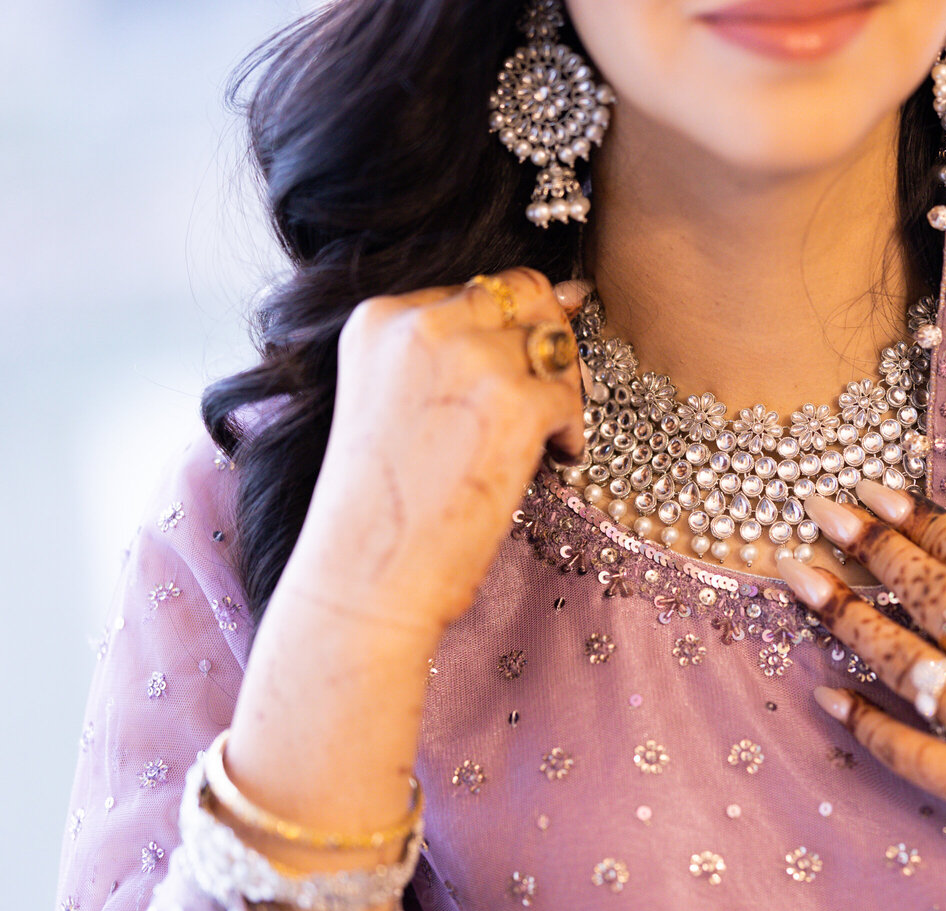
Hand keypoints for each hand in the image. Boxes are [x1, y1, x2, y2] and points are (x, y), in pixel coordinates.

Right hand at [280, 268, 587, 635]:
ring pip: (555, 343)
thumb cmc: (384, 503)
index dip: (511, 331)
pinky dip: (571, 432)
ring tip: (544, 436)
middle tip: (547, 398)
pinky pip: (571, 396)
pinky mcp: (514, 403)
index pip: (479, 290)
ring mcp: (471, 359)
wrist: (365, 576)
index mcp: (381, 318)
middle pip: (526, 295)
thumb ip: (454, 349)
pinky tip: (551, 461)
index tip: (516, 374)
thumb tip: (565, 294)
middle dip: (548, 342)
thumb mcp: (396, 398)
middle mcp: (422, 324)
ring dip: (564, 388)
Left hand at [775, 455, 945, 910]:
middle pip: (927, 597)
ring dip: (845, 617)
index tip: (878, 491)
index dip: (923, 520)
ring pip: (902, 663)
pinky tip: (825, 695)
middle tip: (822, 511)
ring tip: (798, 578)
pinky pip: (908, 756)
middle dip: (871, 547)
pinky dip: (865, 725)